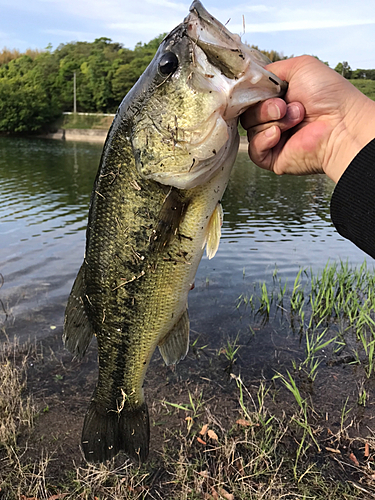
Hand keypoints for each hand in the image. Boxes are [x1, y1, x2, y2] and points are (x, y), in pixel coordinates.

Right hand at [241, 55, 374, 182]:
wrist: (341, 123)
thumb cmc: (329, 96)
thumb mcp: (300, 67)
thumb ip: (271, 70)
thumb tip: (250, 78)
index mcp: (279, 99)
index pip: (251, 96)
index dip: (253, 93)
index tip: (262, 89)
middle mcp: (275, 119)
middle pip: (247, 112)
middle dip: (264, 107)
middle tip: (284, 106)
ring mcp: (273, 139)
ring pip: (250, 129)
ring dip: (271, 120)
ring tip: (295, 118)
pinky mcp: (272, 158)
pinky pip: (253, 149)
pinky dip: (263, 139)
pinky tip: (279, 134)